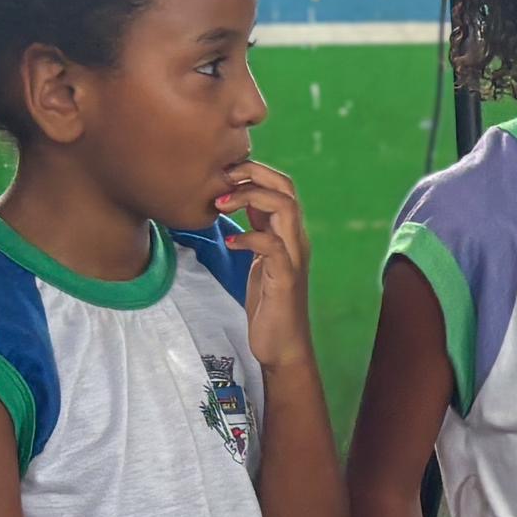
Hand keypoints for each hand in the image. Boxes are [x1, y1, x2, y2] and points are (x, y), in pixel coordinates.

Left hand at [219, 158, 316, 372]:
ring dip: (250, 198)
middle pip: (287, 187)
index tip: (222, 176)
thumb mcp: (260, 259)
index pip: (281, 185)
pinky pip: (272, 246)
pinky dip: (248, 236)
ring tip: (220, 205)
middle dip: (253, 174)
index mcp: (289, 233)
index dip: (254, 171)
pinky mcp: (285, 279)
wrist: (283, 346)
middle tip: (221, 180)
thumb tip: (236, 206)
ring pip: (285, 208)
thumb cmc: (269, 304)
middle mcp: (296, 240)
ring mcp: (293, 258)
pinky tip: (230, 240)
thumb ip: (256, 232)